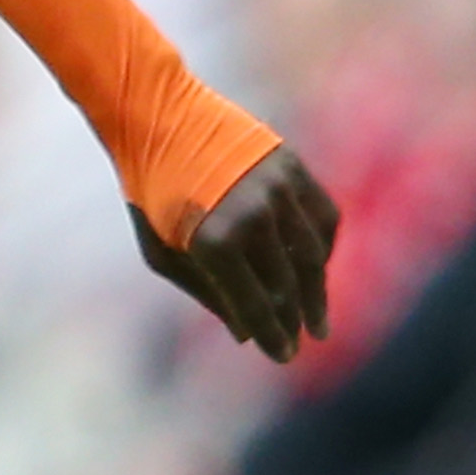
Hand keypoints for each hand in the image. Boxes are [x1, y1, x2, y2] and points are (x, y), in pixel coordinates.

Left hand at [138, 145, 338, 362]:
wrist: (160, 117)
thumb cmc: (152, 192)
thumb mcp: (163, 251)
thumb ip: (206, 293)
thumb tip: (246, 335)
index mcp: (215, 241)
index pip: (256, 304)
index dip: (272, 336)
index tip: (283, 357)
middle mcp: (254, 215)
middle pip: (289, 284)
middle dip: (296, 319)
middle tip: (303, 343)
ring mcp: (279, 189)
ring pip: (313, 254)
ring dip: (317, 289)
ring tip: (316, 318)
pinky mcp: (295, 168)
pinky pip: (323, 218)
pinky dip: (324, 247)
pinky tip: (317, 269)